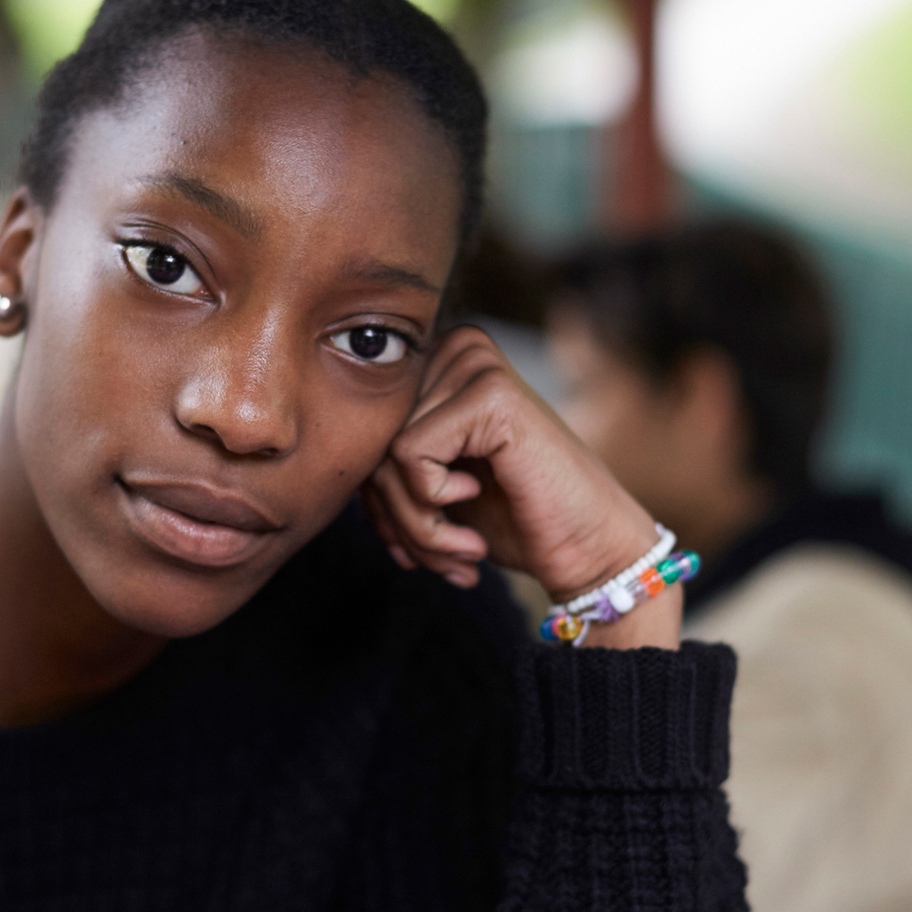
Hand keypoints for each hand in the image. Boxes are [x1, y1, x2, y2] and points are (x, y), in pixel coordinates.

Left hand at [361, 327, 680, 649]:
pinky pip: (408, 455)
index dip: (376, 501)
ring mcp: (476, 364)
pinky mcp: (490, 393)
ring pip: (383, 452)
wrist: (589, 550)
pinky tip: (474, 527)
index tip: (412, 548)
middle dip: (394, 517)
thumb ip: (381, 465)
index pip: (364, 428)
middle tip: (440, 562)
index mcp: (440, 363)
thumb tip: (322, 470)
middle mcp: (457, 349)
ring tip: (457, 555)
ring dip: (414, 525)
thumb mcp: (431, 488)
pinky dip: (431, 507)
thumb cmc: (515, 520)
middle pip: (370, 439)